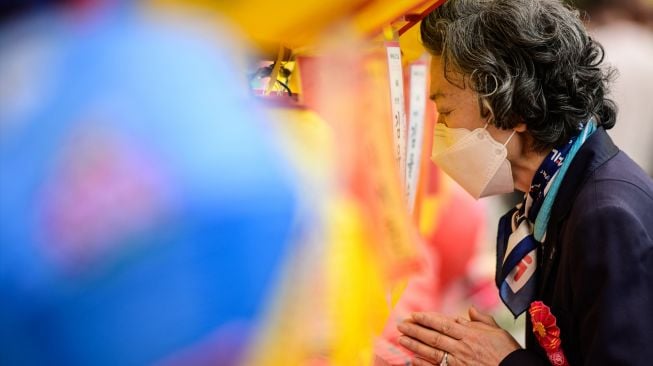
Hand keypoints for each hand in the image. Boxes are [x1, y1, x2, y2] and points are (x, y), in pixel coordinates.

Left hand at [397, 306, 520, 365]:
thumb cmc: (508, 352)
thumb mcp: (498, 331)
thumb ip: (482, 320)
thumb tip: (470, 310)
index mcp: (470, 333)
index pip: (442, 323)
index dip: (426, 319)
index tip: (414, 315)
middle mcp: (462, 347)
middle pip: (433, 336)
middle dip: (415, 330)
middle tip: (401, 325)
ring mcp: (459, 361)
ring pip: (432, 351)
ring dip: (415, 344)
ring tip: (402, 339)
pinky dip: (424, 364)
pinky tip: (413, 359)